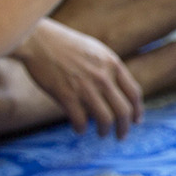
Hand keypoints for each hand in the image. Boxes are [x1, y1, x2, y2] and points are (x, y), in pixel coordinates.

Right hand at [13, 19, 142, 137]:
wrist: (37, 40)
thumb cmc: (64, 44)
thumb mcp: (95, 50)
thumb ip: (108, 68)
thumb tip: (118, 88)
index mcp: (112, 64)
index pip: (134, 93)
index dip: (137, 110)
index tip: (136, 120)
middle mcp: (103, 77)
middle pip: (124, 111)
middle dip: (124, 127)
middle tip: (121, 136)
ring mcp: (85, 87)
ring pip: (105, 119)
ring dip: (105, 131)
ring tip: (101, 134)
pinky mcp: (66, 96)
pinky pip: (81, 121)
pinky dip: (81, 129)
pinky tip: (79, 129)